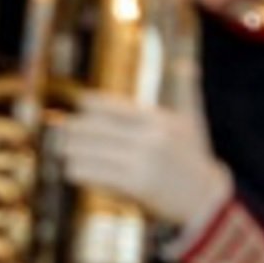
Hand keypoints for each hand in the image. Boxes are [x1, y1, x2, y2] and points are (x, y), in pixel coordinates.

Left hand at [54, 91, 230, 231]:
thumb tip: (186, 62)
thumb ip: (185, 91)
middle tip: (58, 127)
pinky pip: (95, 175)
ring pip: (90, 152)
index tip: (78, 102)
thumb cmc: (194, 157)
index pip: (113, 106)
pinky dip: (79, 171)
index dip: (90, 103)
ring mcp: (143, 162)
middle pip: (95, 128)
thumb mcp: (192, 122)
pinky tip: (71, 170)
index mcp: (158, 120)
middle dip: (72, 129)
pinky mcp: (136, 185)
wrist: (205, 199)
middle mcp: (150, 138)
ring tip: (60, 149)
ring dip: (70, 151)